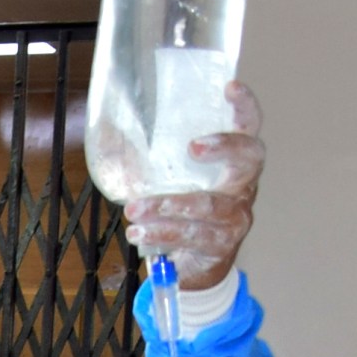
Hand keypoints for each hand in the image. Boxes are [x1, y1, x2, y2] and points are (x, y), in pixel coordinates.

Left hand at [124, 81, 263, 292]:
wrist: (194, 268)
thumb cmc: (180, 216)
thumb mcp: (166, 184)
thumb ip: (147, 161)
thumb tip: (106, 131)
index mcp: (233, 166)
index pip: (249, 129)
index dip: (245, 108)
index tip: (230, 89)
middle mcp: (243, 188)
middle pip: (249, 159)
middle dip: (224, 147)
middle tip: (193, 147)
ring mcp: (236, 217)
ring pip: (207, 206)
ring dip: (167, 207)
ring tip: (134, 211)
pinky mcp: (223, 245)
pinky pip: (193, 237)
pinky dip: (162, 234)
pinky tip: (140, 234)